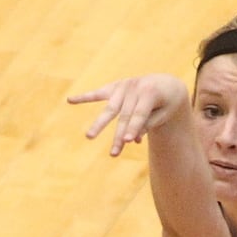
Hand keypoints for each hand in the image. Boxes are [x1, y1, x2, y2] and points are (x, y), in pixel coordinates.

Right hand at [71, 74, 190, 155]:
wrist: (165, 83)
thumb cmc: (166, 103)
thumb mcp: (165, 113)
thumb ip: (149, 124)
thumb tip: (133, 140)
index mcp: (150, 92)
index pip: (140, 114)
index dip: (134, 128)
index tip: (127, 142)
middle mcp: (134, 88)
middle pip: (124, 115)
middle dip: (118, 135)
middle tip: (114, 153)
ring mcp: (123, 86)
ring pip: (110, 108)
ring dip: (100, 124)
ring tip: (89, 136)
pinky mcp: (115, 87)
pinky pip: (98, 93)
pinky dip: (84, 97)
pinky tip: (70, 100)